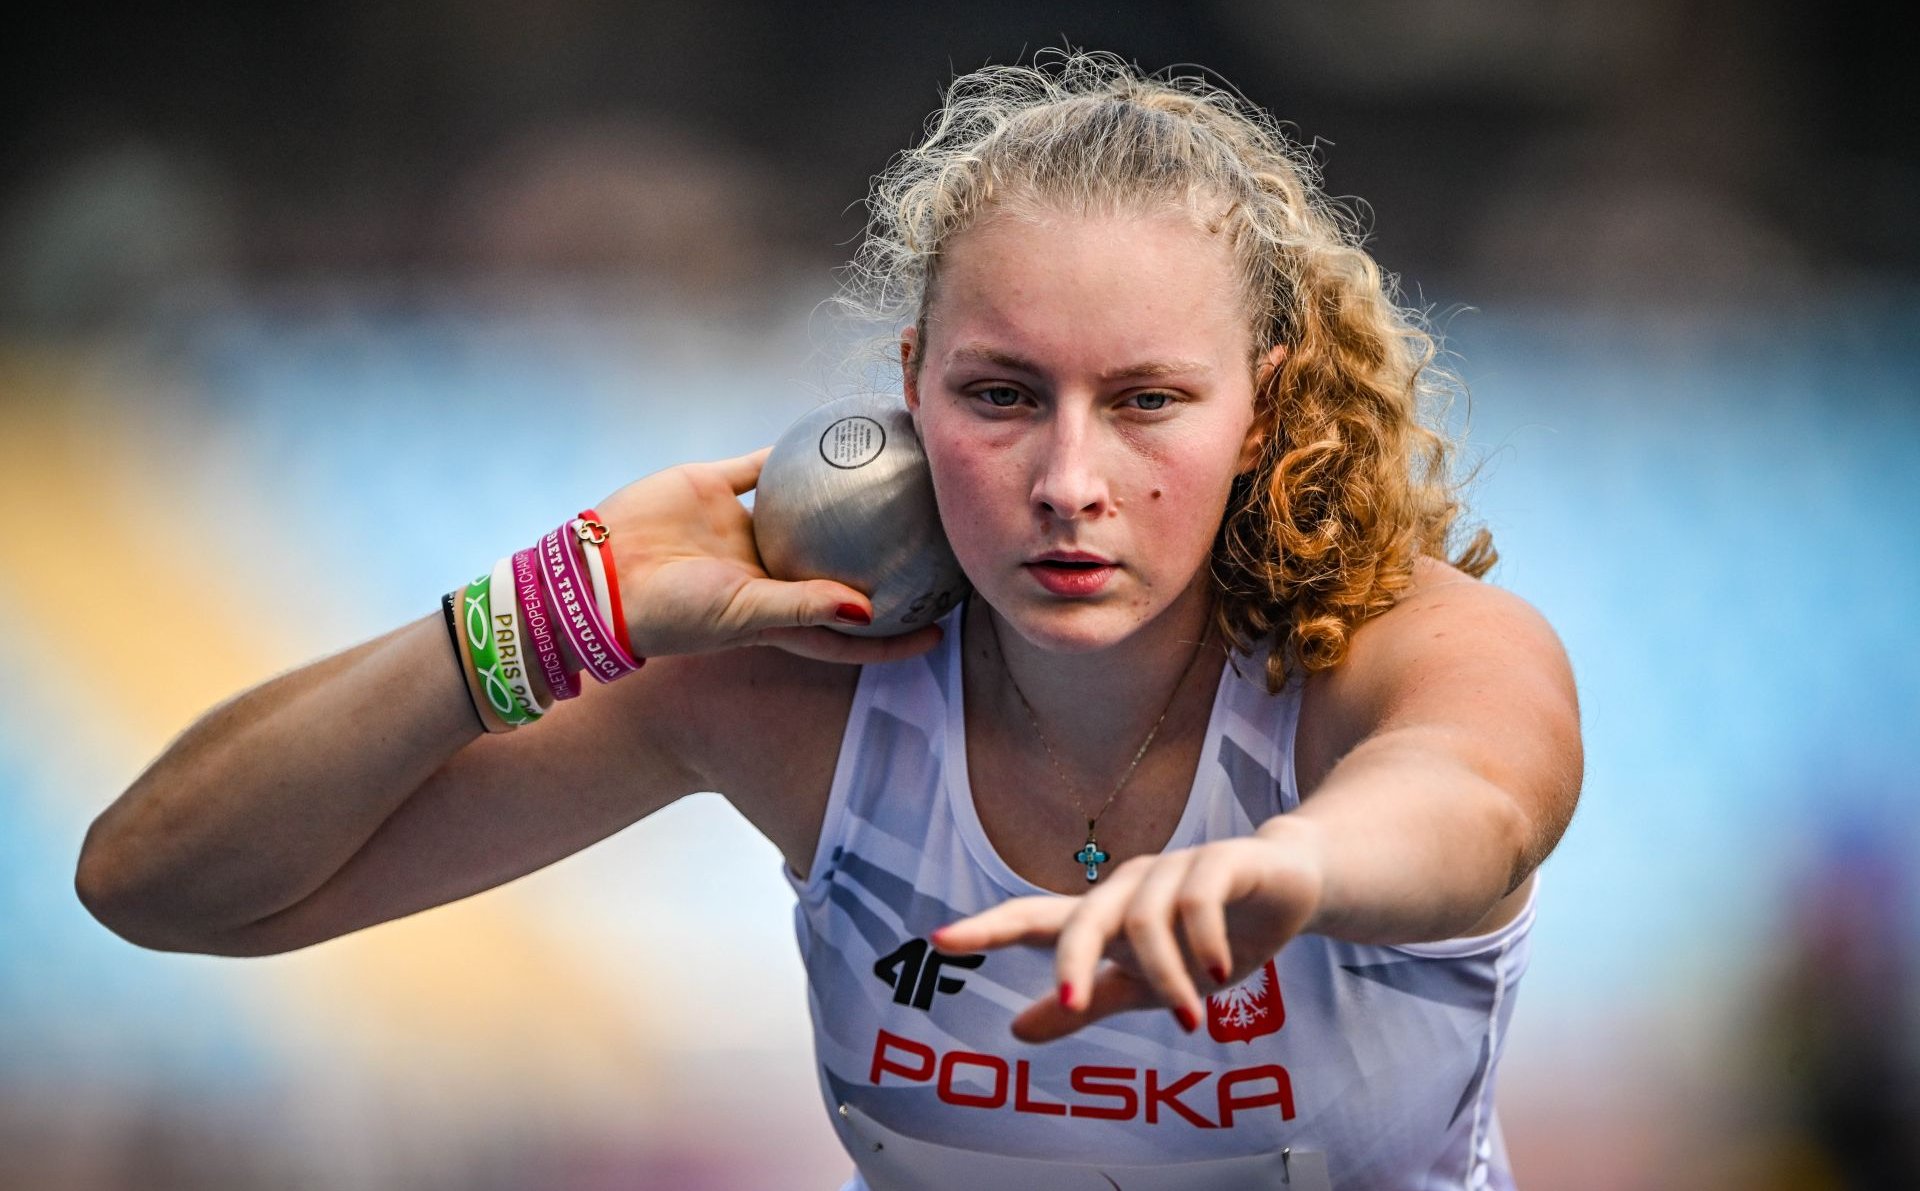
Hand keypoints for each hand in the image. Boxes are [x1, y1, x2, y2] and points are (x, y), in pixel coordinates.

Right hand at [591, 448, 944, 663]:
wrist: (595, 574)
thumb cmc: (669, 613)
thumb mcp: (741, 616)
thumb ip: (802, 608)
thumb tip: (869, 609)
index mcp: (777, 612)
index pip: (848, 631)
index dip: (894, 636)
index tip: (943, 629)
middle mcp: (766, 571)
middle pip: (839, 563)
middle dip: (883, 556)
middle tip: (936, 536)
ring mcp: (741, 529)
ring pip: (807, 507)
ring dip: (843, 490)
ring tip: (895, 467)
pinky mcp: (714, 488)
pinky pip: (763, 464)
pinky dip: (792, 448)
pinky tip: (833, 425)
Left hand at [929, 826, 1324, 1042]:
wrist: (1290, 889)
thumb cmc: (1208, 937)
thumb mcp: (1146, 984)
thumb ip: (1086, 1003)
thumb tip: (1015, 1031)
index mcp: (1105, 915)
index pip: (1033, 918)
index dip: (987, 929)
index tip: (938, 941)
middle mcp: (1130, 884)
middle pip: (1082, 918)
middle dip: (1070, 962)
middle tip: (1068, 1003)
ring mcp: (1174, 867)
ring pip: (1146, 919)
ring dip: (1167, 976)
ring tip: (1192, 1020)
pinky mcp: (1223, 859)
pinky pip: (1198, 896)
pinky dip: (1203, 940)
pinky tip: (1219, 970)